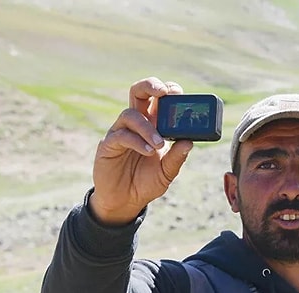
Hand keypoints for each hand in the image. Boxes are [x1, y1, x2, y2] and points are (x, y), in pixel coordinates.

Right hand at [89, 77, 193, 224]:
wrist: (125, 201)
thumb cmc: (146, 182)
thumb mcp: (166, 172)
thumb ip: (177, 157)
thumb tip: (189, 142)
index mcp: (153, 125)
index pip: (159, 99)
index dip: (168, 91)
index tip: (179, 94)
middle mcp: (137, 124)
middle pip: (138, 92)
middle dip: (150, 85)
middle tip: (164, 92)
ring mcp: (121, 132)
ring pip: (130, 114)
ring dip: (147, 127)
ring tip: (159, 144)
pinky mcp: (109, 145)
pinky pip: (121, 135)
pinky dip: (137, 141)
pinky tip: (148, 151)